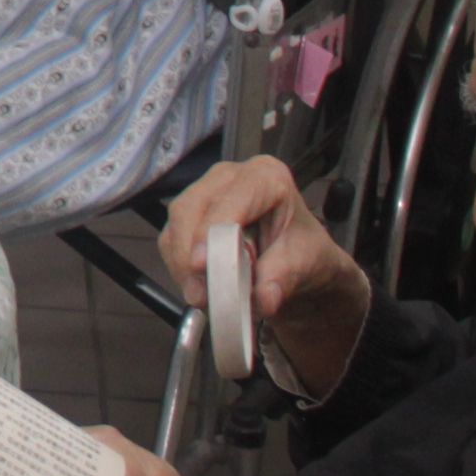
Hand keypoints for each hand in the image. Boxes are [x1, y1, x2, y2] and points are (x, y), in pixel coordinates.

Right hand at [163, 157, 370, 399]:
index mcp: (267, 177)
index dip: (213, 230)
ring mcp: (204, 193)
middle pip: (193, 207)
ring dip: (183, 265)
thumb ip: (283, 278)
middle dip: (191, 253)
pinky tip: (199, 286)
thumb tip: (263, 298)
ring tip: (204, 296)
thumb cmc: (304, 252)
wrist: (295, 262)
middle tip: (199, 293)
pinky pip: (171, 240)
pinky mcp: (188, 216)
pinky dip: (179, 268)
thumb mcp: (305, 264)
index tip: (200, 264)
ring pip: (177, 224)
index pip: (233, 199)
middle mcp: (229, 177)